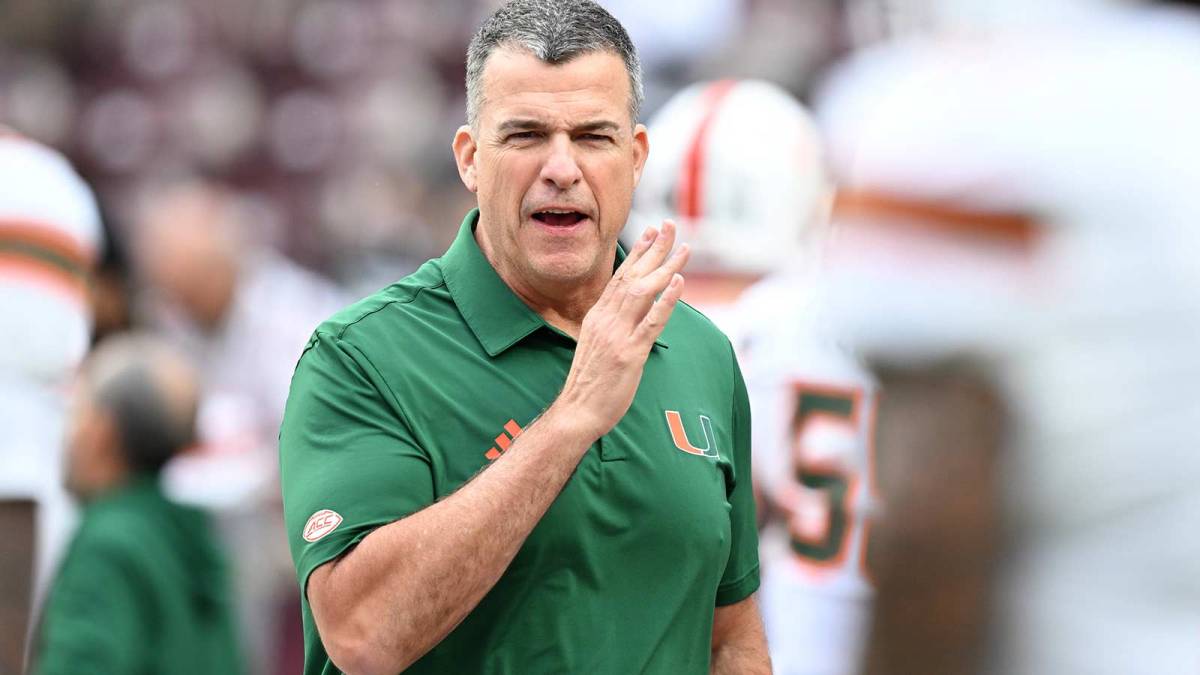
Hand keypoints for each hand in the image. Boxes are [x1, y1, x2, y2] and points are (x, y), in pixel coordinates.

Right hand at [553, 220, 689, 439]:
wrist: (576, 411)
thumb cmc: (589, 384)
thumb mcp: (595, 345)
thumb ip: (609, 325)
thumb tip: (625, 313)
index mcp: (597, 316)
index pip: (620, 276)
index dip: (638, 252)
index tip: (652, 232)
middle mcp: (606, 320)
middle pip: (633, 276)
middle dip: (654, 249)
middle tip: (671, 225)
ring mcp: (618, 335)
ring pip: (644, 292)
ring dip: (665, 267)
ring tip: (684, 248)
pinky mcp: (630, 354)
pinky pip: (651, 322)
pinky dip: (666, 300)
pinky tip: (679, 281)